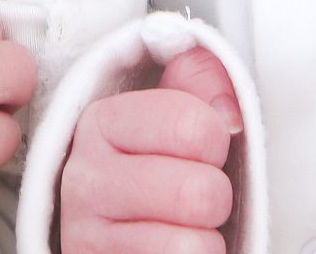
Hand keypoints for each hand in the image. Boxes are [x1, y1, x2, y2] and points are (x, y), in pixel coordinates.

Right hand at [60, 47, 241, 253]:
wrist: (119, 228)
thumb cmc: (158, 166)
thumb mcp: (175, 108)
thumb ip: (202, 79)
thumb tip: (229, 115)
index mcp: (103, 120)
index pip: (195, 127)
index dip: (216, 142)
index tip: (197, 149)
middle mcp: (85, 176)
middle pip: (200, 192)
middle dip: (215, 196)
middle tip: (193, 195)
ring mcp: (87, 234)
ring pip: (194, 245)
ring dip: (205, 240)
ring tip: (180, 225)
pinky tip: (167, 249)